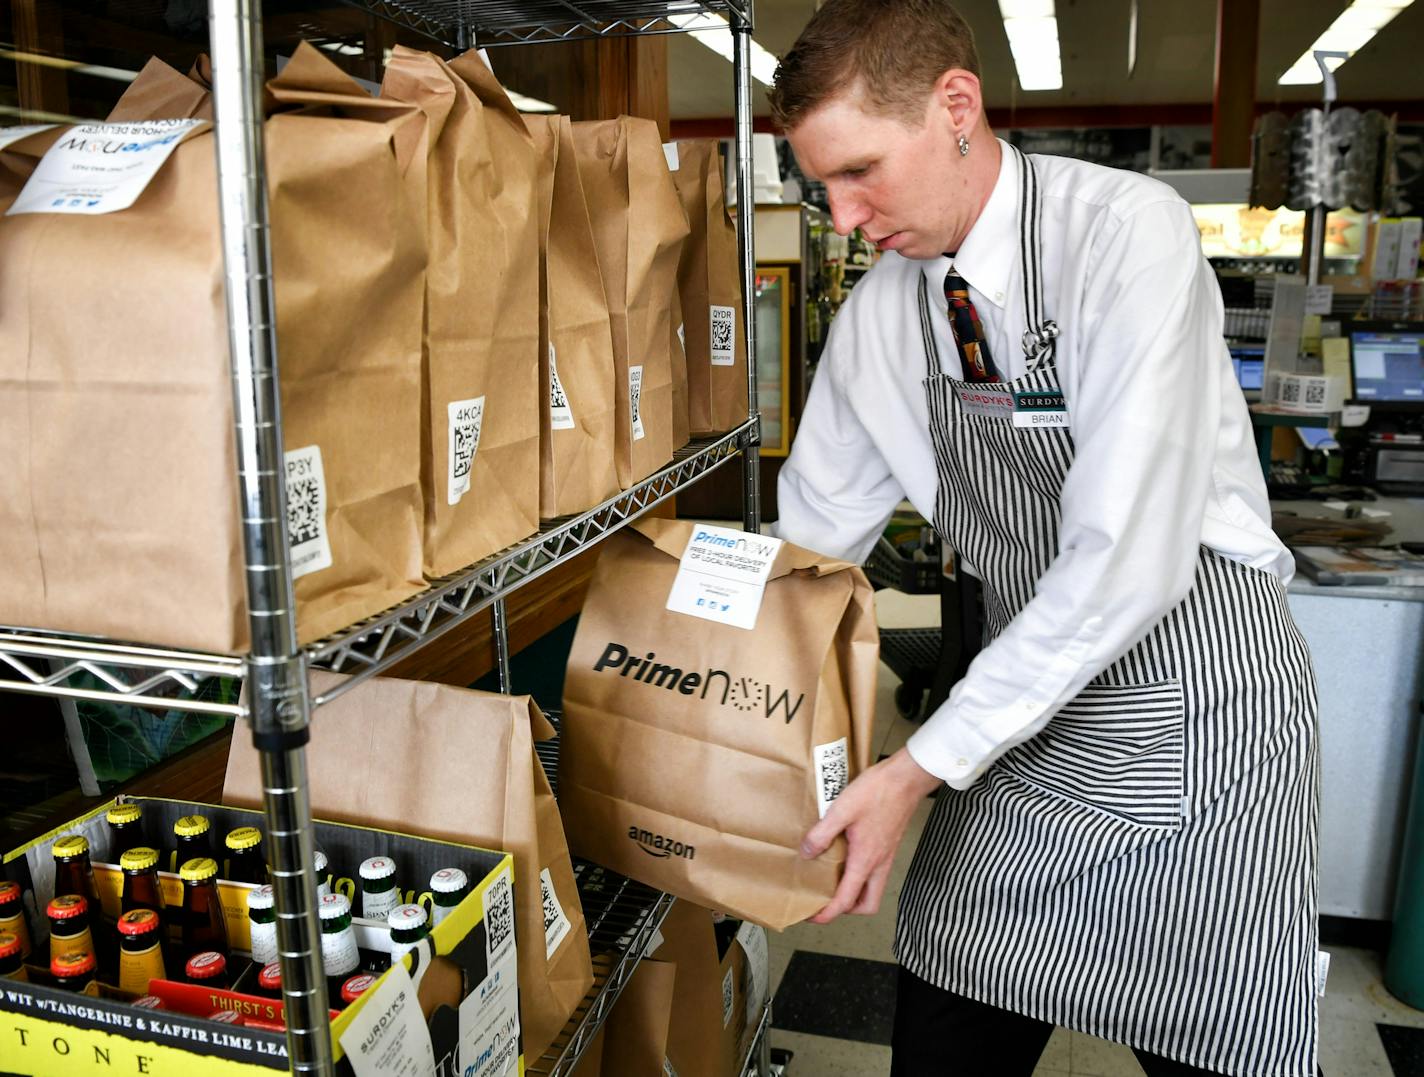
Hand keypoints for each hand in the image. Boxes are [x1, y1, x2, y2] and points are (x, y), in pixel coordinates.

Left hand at [800, 747, 940, 923]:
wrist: (906, 779)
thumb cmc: (878, 792)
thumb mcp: (841, 810)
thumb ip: (822, 834)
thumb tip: (807, 853)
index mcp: (865, 860)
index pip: (846, 901)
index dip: (827, 914)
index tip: (812, 915)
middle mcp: (879, 864)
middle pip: (867, 904)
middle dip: (846, 909)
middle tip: (826, 900)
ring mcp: (886, 855)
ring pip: (873, 889)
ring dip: (855, 893)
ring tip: (834, 881)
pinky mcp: (889, 845)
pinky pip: (875, 872)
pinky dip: (861, 875)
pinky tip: (847, 857)